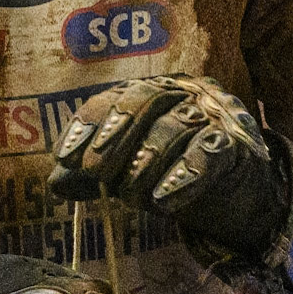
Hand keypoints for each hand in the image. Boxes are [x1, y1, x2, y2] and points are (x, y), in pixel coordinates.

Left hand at [47, 75, 288, 262]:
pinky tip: (165, 200)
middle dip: (114, 135)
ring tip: (132, 197)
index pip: (113, 98)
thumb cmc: (172, 175)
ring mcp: (210, 116)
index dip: (87, 124)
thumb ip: (92, 175)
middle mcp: (180, 94)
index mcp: (150, 94)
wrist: (236, 197)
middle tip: (94, 169)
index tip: (64, 156)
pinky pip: (209, 153)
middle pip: (144, 101)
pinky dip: (184, 176)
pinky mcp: (235, 145)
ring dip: (146, 163)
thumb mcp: (127, 173)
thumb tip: (55, 184)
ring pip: (174, 127)